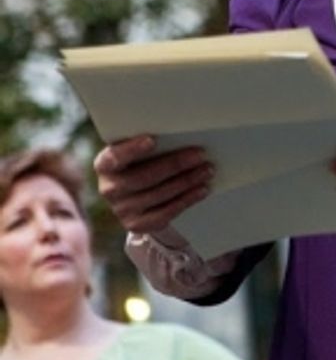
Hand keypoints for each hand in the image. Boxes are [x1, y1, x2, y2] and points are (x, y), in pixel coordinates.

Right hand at [94, 137, 212, 233]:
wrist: (136, 197)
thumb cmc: (142, 165)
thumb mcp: (138, 154)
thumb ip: (150, 146)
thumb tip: (184, 135)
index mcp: (105, 165)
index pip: (114, 157)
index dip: (132, 150)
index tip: (153, 140)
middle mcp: (109, 188)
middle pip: (144, 177)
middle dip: (175, 164)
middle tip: (200, 155)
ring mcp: (122, 209)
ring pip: (159, 195)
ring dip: (187, 182)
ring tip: (207, 170)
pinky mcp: (136, 224)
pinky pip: (165, 213)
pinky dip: (187, 200)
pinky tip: (202, 189)